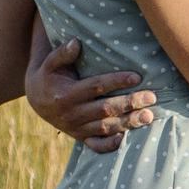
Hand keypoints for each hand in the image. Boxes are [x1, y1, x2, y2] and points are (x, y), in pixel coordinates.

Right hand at [27, 38, 154, 151]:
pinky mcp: (80, 137)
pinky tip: (127, 139)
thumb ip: (62, 53)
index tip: (137, 77)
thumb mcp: (50, 64)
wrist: (36, 100)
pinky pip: (96, 145)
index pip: (96, 86)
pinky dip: (110, 145)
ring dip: (128, 123)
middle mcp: (72, 113)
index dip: (117, 81)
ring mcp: (77, 128)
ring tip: (149, 116)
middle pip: (105, 109)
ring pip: (106, 127)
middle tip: (151, 97)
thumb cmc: (49, 77)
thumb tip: (76, 42)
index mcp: (66, 94)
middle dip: (129, 103)